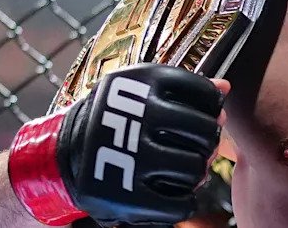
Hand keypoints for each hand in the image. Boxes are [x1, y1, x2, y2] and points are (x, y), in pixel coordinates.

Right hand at [9, 64, 224, 225]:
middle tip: (196, 147)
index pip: (205, 94)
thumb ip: (186, 89)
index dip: (212, 109)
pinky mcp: (126, 196)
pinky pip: (181, 204)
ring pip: (195, 169)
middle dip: (206, 142)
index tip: (203, 116)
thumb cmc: (114, 117)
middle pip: (205, 132)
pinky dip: (185, 202)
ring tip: (182, 169)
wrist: (62, 155)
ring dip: (196, 172)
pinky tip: (174, 193)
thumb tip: (225, 88)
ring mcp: (131, 156)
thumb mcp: (143, 91)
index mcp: (145, 82)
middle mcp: (138, 115)